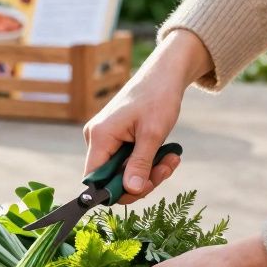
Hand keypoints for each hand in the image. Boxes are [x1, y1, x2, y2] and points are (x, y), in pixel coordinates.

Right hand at [83, 30, 212, 204]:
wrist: (163, 76)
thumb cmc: (158, 98)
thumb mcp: (153, 134)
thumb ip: (140, 164)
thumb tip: (131, 191)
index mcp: (100, 136)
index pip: (95, 179)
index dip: (116, 190)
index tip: (145, 186)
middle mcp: (97, 139)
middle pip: (111, 179)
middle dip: (141, 180)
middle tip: (166, 169)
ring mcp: (105, 139)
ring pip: (123, 172)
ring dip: (149, 172)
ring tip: (171, 158)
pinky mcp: (115, 139)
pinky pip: (127, 162)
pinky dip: (148, 163)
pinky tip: (167, 154)